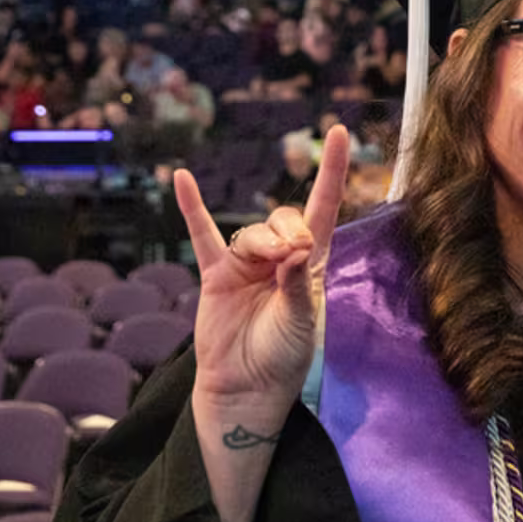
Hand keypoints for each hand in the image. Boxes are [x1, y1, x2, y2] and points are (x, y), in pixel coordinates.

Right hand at [178, 125, 349, 401]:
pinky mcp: (215, 275)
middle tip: (292, 257)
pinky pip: (203, 235)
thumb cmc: (283, 358)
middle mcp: (280, 258)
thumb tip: (296, 250)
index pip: (324, 208)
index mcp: (310, 264)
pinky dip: (192, 207)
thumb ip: (297, 286)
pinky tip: (182, 178)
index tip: (340, 132)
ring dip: (262, 242)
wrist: (246, 389)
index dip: (332, 172)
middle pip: (285, 218)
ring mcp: (246, 265)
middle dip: (289, 231)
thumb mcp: (301, 323)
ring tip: (269, 264)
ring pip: (252, 232)